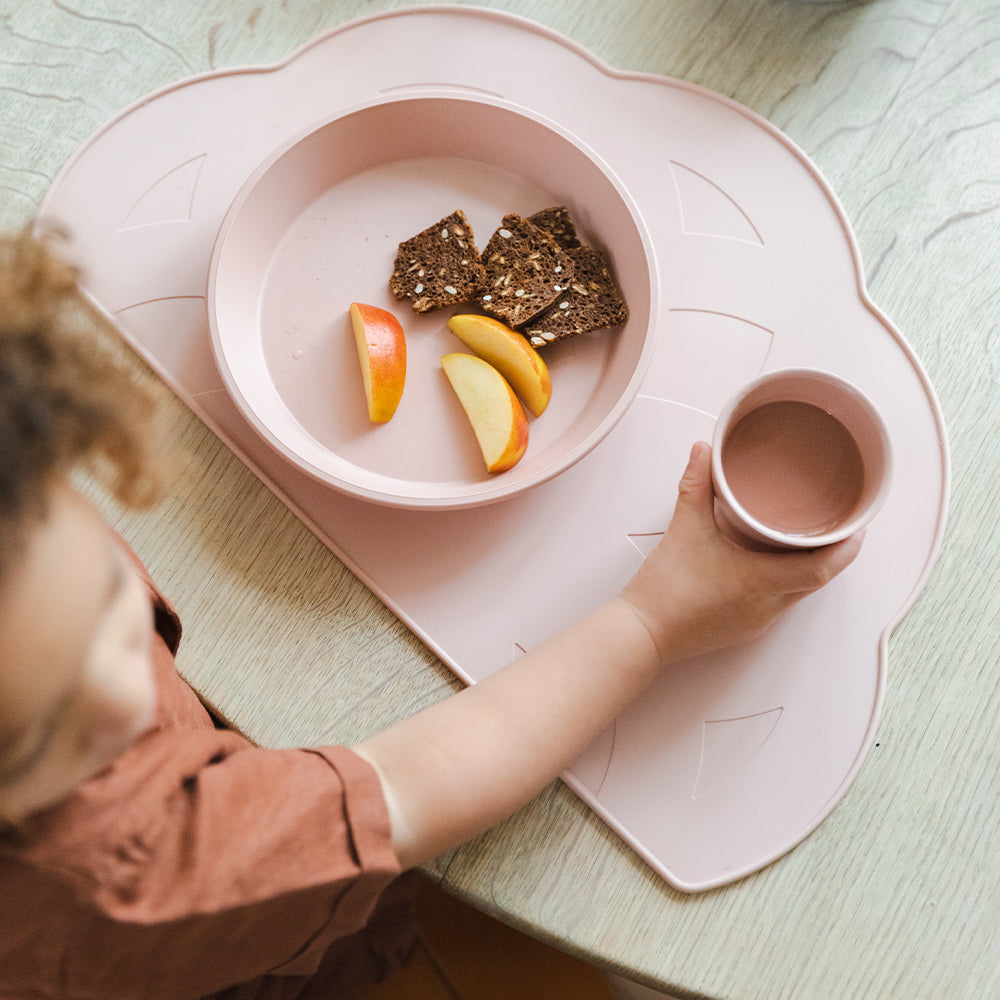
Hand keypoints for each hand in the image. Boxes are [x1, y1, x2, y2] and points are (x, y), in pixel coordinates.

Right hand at [620, 441, 863, 663]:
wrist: (641, 633)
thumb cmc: (664, 590)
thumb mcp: (683, 528)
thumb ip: (696, 485)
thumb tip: (703, 452)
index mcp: (761, 581)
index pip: (824, 568)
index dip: (847, 547)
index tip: (857, 525)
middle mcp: (768, 606)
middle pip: (817, 580)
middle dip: (831, 552)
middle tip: (834, 522)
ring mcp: (757, 622)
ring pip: (798, 592)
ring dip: (806, 567)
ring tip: (803, 537)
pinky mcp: (744, 629)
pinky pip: (778, 603)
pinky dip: (783, 581)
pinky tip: (768, 563)